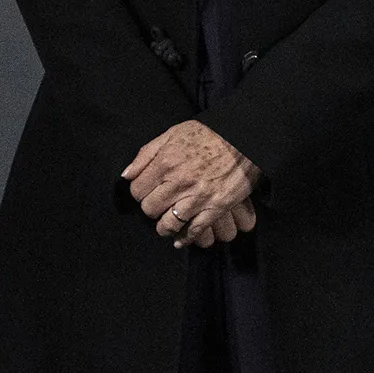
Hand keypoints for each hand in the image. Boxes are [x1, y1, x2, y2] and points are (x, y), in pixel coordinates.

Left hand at [124, 120, 260, 247]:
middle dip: (152, 207)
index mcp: (166, 162)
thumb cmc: (210, 132)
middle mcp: (179, 182)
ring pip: (167, 225)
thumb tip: (127, 174)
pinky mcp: (216, 207)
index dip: (140, 191)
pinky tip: (181, 240)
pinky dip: (185, 239)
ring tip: (167, 223)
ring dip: (164, 227)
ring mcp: (198, 197)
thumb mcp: (174, 133)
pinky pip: (194, 231)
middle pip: (149, 208)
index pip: (137, 190)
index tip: (148, 191)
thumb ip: (147, 153)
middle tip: (160, 203)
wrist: (247, 136)